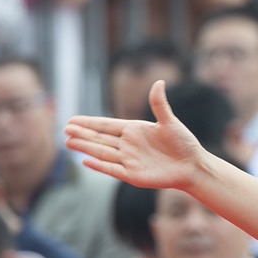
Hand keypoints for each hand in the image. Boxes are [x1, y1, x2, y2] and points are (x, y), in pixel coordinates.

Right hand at [66, 78, 205, 190]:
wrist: (192, 166)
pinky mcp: (133, 175)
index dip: (90, 123)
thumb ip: (159, 104)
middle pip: (100, 139)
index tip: (72, 120)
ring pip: (102, 152)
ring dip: (86, 148)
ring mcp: (129, 160)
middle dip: (83, 134)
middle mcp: (128, 145)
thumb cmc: (183, 142)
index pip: (107, 125)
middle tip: (64, 130)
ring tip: (68, 143)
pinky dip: (99, 165)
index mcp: (134, 130)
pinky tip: (85, 160)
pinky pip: (112, 169)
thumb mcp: (170, 122)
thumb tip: (158, 82)